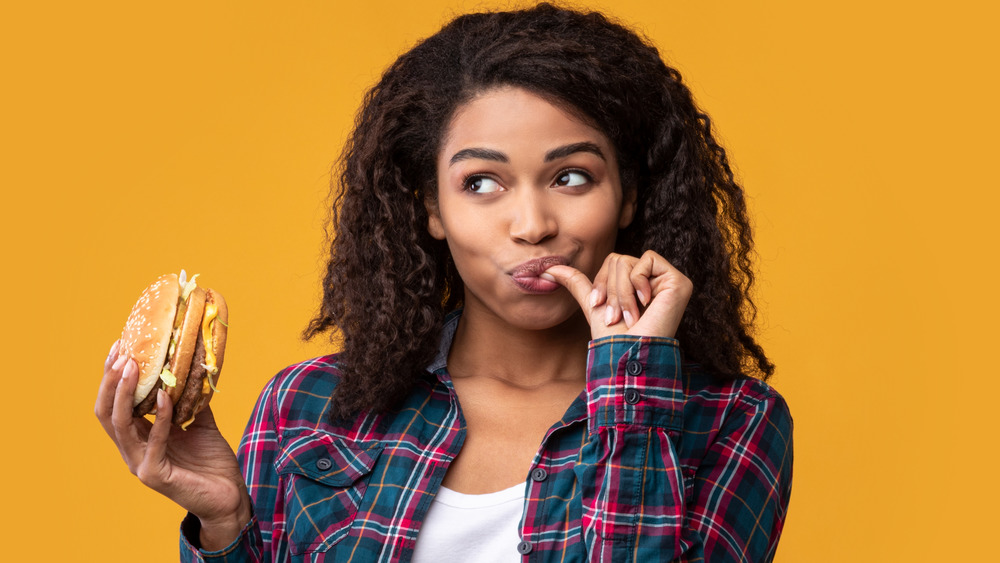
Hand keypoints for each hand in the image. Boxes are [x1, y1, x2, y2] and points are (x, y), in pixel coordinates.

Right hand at [95, 340, 250, 549]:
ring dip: (124, 393)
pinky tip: (164, 396)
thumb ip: (190, 401)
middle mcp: (132, 450)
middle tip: (121, 352)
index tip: (120, 346)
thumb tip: (192, 368)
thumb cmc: (211, 462)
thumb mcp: (200, 423)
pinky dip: (159, 416)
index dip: (112, 377)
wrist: (228, 496)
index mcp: (138, 438)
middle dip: (110, 380)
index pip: (114, 405)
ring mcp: (140, 464)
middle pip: (107, 412)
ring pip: (119, 425)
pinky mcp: (155, 475)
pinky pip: (153, 440)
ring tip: (133, 366)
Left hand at [544, 250, 691, 339]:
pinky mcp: (678, 281)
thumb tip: (547, 268)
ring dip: (621, 294)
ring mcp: (668, 280)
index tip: (600, 307)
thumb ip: (576, 282)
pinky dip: (638, 284)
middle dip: (611, 291)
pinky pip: (647, 260)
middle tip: (618, 316)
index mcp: (638, 283)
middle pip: (619, 260)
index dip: (601, 282)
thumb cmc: (613, 337)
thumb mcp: (592, 304)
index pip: (613, 261)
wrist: (627, 354)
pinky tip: (646, 304)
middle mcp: (655, 279)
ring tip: (631, 316)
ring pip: (628, 262)